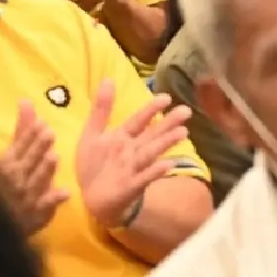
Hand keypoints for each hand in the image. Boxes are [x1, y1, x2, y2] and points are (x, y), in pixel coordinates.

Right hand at [0, 101, 69, 233]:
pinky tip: (65, 192)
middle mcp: (15, 179)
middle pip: (28, 162)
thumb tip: (26, 101)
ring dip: (44, 170)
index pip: (19, 147)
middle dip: (37, 148)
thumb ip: (23, 130)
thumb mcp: (13, 156)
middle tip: (50, 133)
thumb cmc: (11, 183)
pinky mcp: (37, 214)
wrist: (3, 224)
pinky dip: (53, 200)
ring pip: (36, 182)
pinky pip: (46, 206)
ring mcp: (26, 198)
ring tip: (54, 156)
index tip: (43, 123)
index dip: (30, 135)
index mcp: (7, 164)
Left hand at [75, 81, 191, 228]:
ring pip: (152, 153)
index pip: (139, 121)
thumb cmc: (94, 164)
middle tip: (186, 111)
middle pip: (152, 135)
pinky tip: (168, 164)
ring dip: (166, 143)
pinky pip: (145, 177)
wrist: (90, 198)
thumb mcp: (92, 134)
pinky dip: (155, 172)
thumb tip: (108, 78)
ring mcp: (134, 168)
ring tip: (183, 132)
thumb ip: (101, 109)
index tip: (166, 97)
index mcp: (123, 137)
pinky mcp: (131, 186)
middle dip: (168, 123)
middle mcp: (133, 150)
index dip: (151, 109)